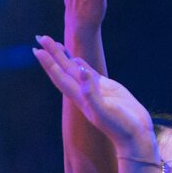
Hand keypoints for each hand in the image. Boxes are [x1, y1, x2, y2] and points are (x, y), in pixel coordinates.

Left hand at [32, 36, 154, 156]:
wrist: (135, 135)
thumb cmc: (121, 126)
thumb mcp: (105, 110)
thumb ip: (92, 92)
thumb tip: (81, 71)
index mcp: (80, 96)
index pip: (60, 75)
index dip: (48, 62)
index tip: (36, 49)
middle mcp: (84, 91)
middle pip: (63, 68)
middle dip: (52, 53)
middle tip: (40, 37)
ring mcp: (95, 89)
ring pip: (75, 69)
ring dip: (64, 57)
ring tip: (55, 44)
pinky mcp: (107, 89)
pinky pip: (90, 73)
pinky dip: (81, 64)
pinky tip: (77, 59)